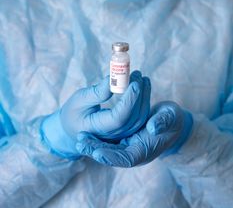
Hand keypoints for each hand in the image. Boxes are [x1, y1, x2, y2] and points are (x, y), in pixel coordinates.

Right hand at [40, 71, 150, 158]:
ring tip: (142, 77)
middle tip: (138, 74)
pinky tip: (142, 87)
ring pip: (139, 118)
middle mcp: (112, 135)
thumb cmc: (74, 113)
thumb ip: (96, 93)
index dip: (129, 101)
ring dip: (144, 96)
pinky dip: (142, 101)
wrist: (73, 129)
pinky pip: (139, 117)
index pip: (119, 117)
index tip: (135, 83)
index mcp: (98, 128)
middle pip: (133, 117)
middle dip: (139, 94)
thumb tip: (112, 79)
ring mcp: (121, 135)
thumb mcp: (79, 100)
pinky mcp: (126, 129)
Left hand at [75, 101, 192, 166]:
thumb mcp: (170, 117)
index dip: (112, 156)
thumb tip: (152, 127)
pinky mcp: (125, 138)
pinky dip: (98, 137)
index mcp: (146, 150)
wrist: (173, 121)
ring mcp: (129, 145)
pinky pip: (109, 140)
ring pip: (109, 148)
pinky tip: (86, 132)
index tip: (97, 153)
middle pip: (113, 155)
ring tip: (79, 139)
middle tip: (80, 143)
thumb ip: (162, 122)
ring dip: (94, 144)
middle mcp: (135, 150)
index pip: (127, 158)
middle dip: (96, 150)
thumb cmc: (172, 119)